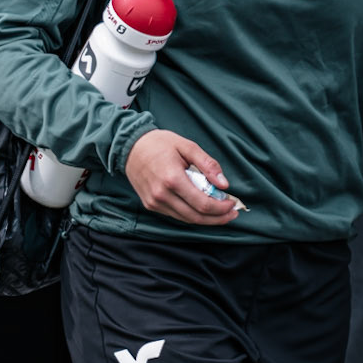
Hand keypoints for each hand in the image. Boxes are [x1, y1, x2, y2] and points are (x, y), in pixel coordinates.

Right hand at [125, 130, 240, 225]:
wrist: (130, 147)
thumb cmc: (159, 144)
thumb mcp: (187, 146)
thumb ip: (208, 165)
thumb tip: (224, 185)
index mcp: (172, 179)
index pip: (202, 203)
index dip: (221, 208)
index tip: (232, 203)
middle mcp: (162, 195)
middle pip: (196, 217)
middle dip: (218, 218)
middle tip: (232, 213)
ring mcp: (155, 202)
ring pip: (187, 219)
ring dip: (206, 219)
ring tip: (221, 213)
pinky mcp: (151, 205)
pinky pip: (176, 215)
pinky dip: (192, 214)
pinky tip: (202, 208)